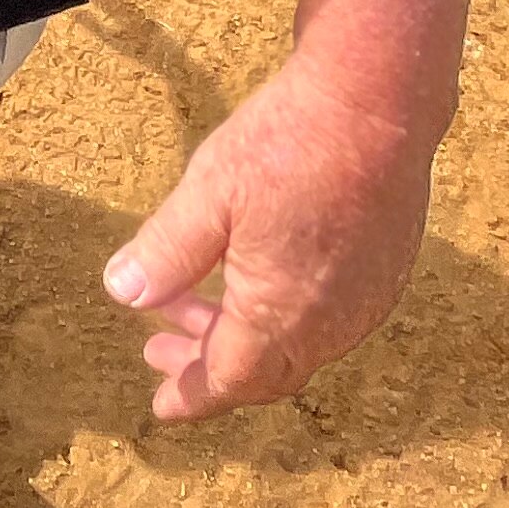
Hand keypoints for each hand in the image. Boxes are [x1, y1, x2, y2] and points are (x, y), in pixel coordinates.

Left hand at [101, 53, 439, 420]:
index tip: (163, 406)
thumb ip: (166, 252)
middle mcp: (331, 322)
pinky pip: (330, 321)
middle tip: (159, 349)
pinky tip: (258, 282)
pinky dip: (285, 319)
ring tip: (194, 309)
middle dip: (210, 367)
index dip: (193, 395)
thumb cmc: (289, 143)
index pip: (229, 380)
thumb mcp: (208, 192)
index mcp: (281, 313)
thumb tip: (123, 295)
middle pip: (264, 372)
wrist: (377, 101)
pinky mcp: (385, 270)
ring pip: (298, 347)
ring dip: (245, 339)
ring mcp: (365, 299)